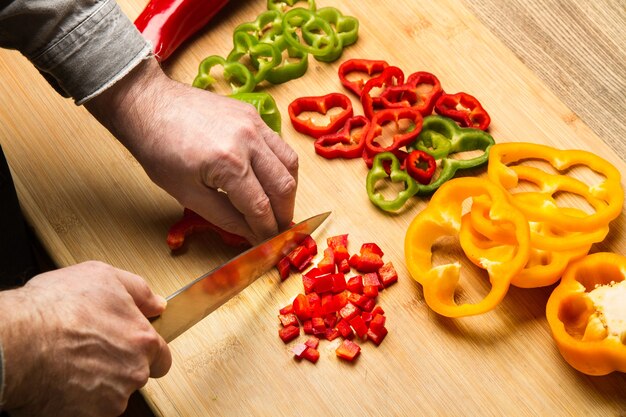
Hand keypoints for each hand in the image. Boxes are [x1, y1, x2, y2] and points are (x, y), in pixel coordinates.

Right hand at [0, 261, 170, 416]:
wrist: (15, 341)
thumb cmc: (54, 308)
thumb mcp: (104, 277)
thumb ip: (139, 291)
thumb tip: (157, 304)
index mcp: (143, 340)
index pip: (162, 356)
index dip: (146, 350)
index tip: (130, 346)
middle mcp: (134, 372)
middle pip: (136, 374)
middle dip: (119, 364)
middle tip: (91, 349)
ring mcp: (111, 398)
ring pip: (113, 393)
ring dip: (98, 382)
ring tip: (72, 361)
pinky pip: (89, 410)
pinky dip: (78, 399)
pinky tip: (62, 379)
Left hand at [86, 58, 298, 243]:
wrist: (147, 104)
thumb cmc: (158, 149)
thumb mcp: (187, 194)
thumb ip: (224, 217)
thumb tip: (251, 233)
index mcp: (229, 164)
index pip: (260, 207)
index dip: (266, 231)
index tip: (268, 244)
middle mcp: (249, 140)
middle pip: (284, 186)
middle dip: (284, 213)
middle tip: (277, 229)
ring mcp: (254, 123)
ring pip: (290, 162)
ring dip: (288, 189)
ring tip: (278, 205)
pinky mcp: (253, 113)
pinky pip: (279, 144)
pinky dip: (280, 165)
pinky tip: (269, 178)